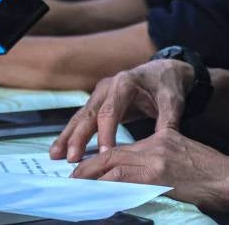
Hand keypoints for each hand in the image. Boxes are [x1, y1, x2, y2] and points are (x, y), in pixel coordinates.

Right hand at [49, 59, 193, 161]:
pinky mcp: (98, 102)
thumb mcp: (172, 100)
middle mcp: (108, 86)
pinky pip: (82, 119)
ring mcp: (100, 94)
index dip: (106, 133)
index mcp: (125, 83)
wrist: (163, 71)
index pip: (111, 111)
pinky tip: (60, 149)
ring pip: (81, 116)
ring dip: (68, 136)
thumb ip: (168, 120)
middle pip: (90, 113)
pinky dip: (71, 134)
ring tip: (56, 155)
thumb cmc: (167, 85)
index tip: (105, 154)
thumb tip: (164, 141)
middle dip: (79, 136)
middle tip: (72, 158)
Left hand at [71, 128, 228, 213]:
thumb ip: (159, 157)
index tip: (84, 168)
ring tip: (77, 187)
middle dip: (88, 168)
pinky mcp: (160, 178)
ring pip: (114, 167)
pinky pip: (126, 182)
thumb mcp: (182, 153)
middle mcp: (154, 147)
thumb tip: (136, 173)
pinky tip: (99, 195)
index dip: (100, 159)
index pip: (121, 149)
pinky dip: (109, 188)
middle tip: (71, 178)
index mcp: (159, 140)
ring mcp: (156, 162)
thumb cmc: (211, 170)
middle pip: (112, 156)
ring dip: (92, 178)